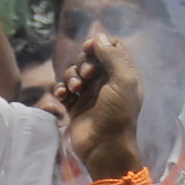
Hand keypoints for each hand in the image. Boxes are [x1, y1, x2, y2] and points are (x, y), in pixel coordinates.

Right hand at [56, 33, 144, 180]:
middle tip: (87, 77)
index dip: (98, 44)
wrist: (104, 148)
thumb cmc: (118, 115)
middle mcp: (107, 81)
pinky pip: (63, 89)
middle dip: (83, 63)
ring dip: (71, 77)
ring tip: (75, 90)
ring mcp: (90, 94)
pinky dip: (61, 89)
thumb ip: (113, 56)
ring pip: (74, 73)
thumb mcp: (123, 81)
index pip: (111, 47)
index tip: (89, 49)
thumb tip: (98, 36)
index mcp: (123, 74)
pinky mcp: (75, 106)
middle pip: (89, 58)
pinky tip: (63, 97)